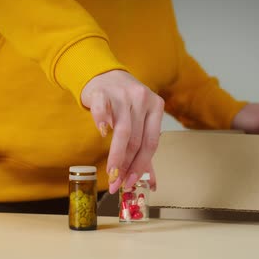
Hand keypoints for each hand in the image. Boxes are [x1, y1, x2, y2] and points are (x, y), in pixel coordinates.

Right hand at [81, 70, 163, 193]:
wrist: (103, 75)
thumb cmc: (123, 103)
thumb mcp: (138, 121)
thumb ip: (144, 151)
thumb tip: (151, 183)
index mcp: (156, 106)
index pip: (151, 143)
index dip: (141, 165)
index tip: (131, 182)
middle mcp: (142, 99)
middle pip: (136, 140)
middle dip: (126, 166)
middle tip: (117, 183)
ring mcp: (123, 94)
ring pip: (122, 131)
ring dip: (116, 156)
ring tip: (111, 173)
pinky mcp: (103, 92)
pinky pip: (103, 110)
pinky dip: (102, 123)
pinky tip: (102, 134)